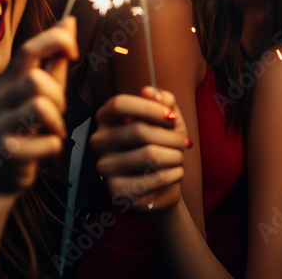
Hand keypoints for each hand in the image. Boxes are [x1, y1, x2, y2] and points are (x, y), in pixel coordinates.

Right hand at [0, 17, 77, 193]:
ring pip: (41, 106)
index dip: (55, 41)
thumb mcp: (35, 92)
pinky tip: (44, 148)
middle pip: (36, 79)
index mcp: (5, 82)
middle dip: (58, 95)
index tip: (74, 50)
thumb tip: (67, 21)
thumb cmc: (22, 129)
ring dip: (57, 120)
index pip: (28, 48)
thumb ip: (53, 60)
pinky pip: (49, 142)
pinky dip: (55, 145)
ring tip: (52, 129)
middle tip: (57, 110)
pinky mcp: (7, 152)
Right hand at [91, 87, 189, 211]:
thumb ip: (163, 101)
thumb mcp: (167, 119)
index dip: (150, 108)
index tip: (171, 118)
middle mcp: (99, 141)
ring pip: (150, 155)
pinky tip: (175, 173)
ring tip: (178, 158)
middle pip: (139, 130)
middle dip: (171, 137)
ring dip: (176, 156)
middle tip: (182, 143)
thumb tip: (150, 91)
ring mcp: (104, 167)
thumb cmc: (163, 145)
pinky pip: (155, 178)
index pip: (119, 104)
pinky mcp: (116, 191)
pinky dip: (175, 174)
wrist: (163, 184)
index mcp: (106, 118)